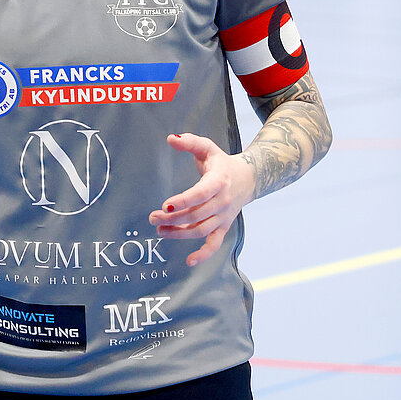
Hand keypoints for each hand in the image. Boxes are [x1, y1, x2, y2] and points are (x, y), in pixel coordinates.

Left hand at [148, 132, 256, 266]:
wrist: (248, 178)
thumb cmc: (221, 163)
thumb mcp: (207, 148)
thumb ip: (189, 142)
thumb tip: (171, 138)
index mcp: (219, 181)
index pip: (201, 194)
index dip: (183, 201)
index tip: (165, 205)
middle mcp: (223, 201)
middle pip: (197, 215)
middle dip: (173, 219)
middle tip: (153, 218)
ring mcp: (224, 216)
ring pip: (201, 230)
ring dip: (180, 234)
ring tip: (159, 231)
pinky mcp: (223, 227)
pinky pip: (215, 244)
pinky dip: (203, 254)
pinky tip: (188, 261)